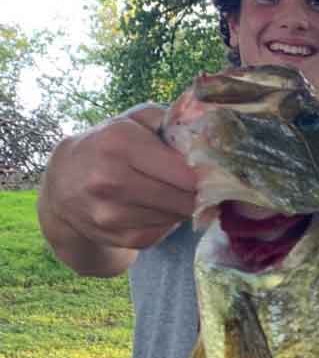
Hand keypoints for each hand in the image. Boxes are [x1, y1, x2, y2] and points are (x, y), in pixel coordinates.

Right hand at [41, 105, 196, 251]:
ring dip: (185, 206)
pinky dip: (169, 220)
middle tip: (207, 184)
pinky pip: (163, 231)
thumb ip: (171, 120)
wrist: (63, 183)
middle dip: (201, 192)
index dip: (207, 173)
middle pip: (184, 198)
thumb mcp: (133, 120)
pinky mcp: (119, 238)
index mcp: (119, 144)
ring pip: (176, 216)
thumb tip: (208, 133)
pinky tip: (160, 206)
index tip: (215, 170)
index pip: (184, 171)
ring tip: (177, 191)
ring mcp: (111, 214)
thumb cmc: (109, 145)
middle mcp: (110, 180)